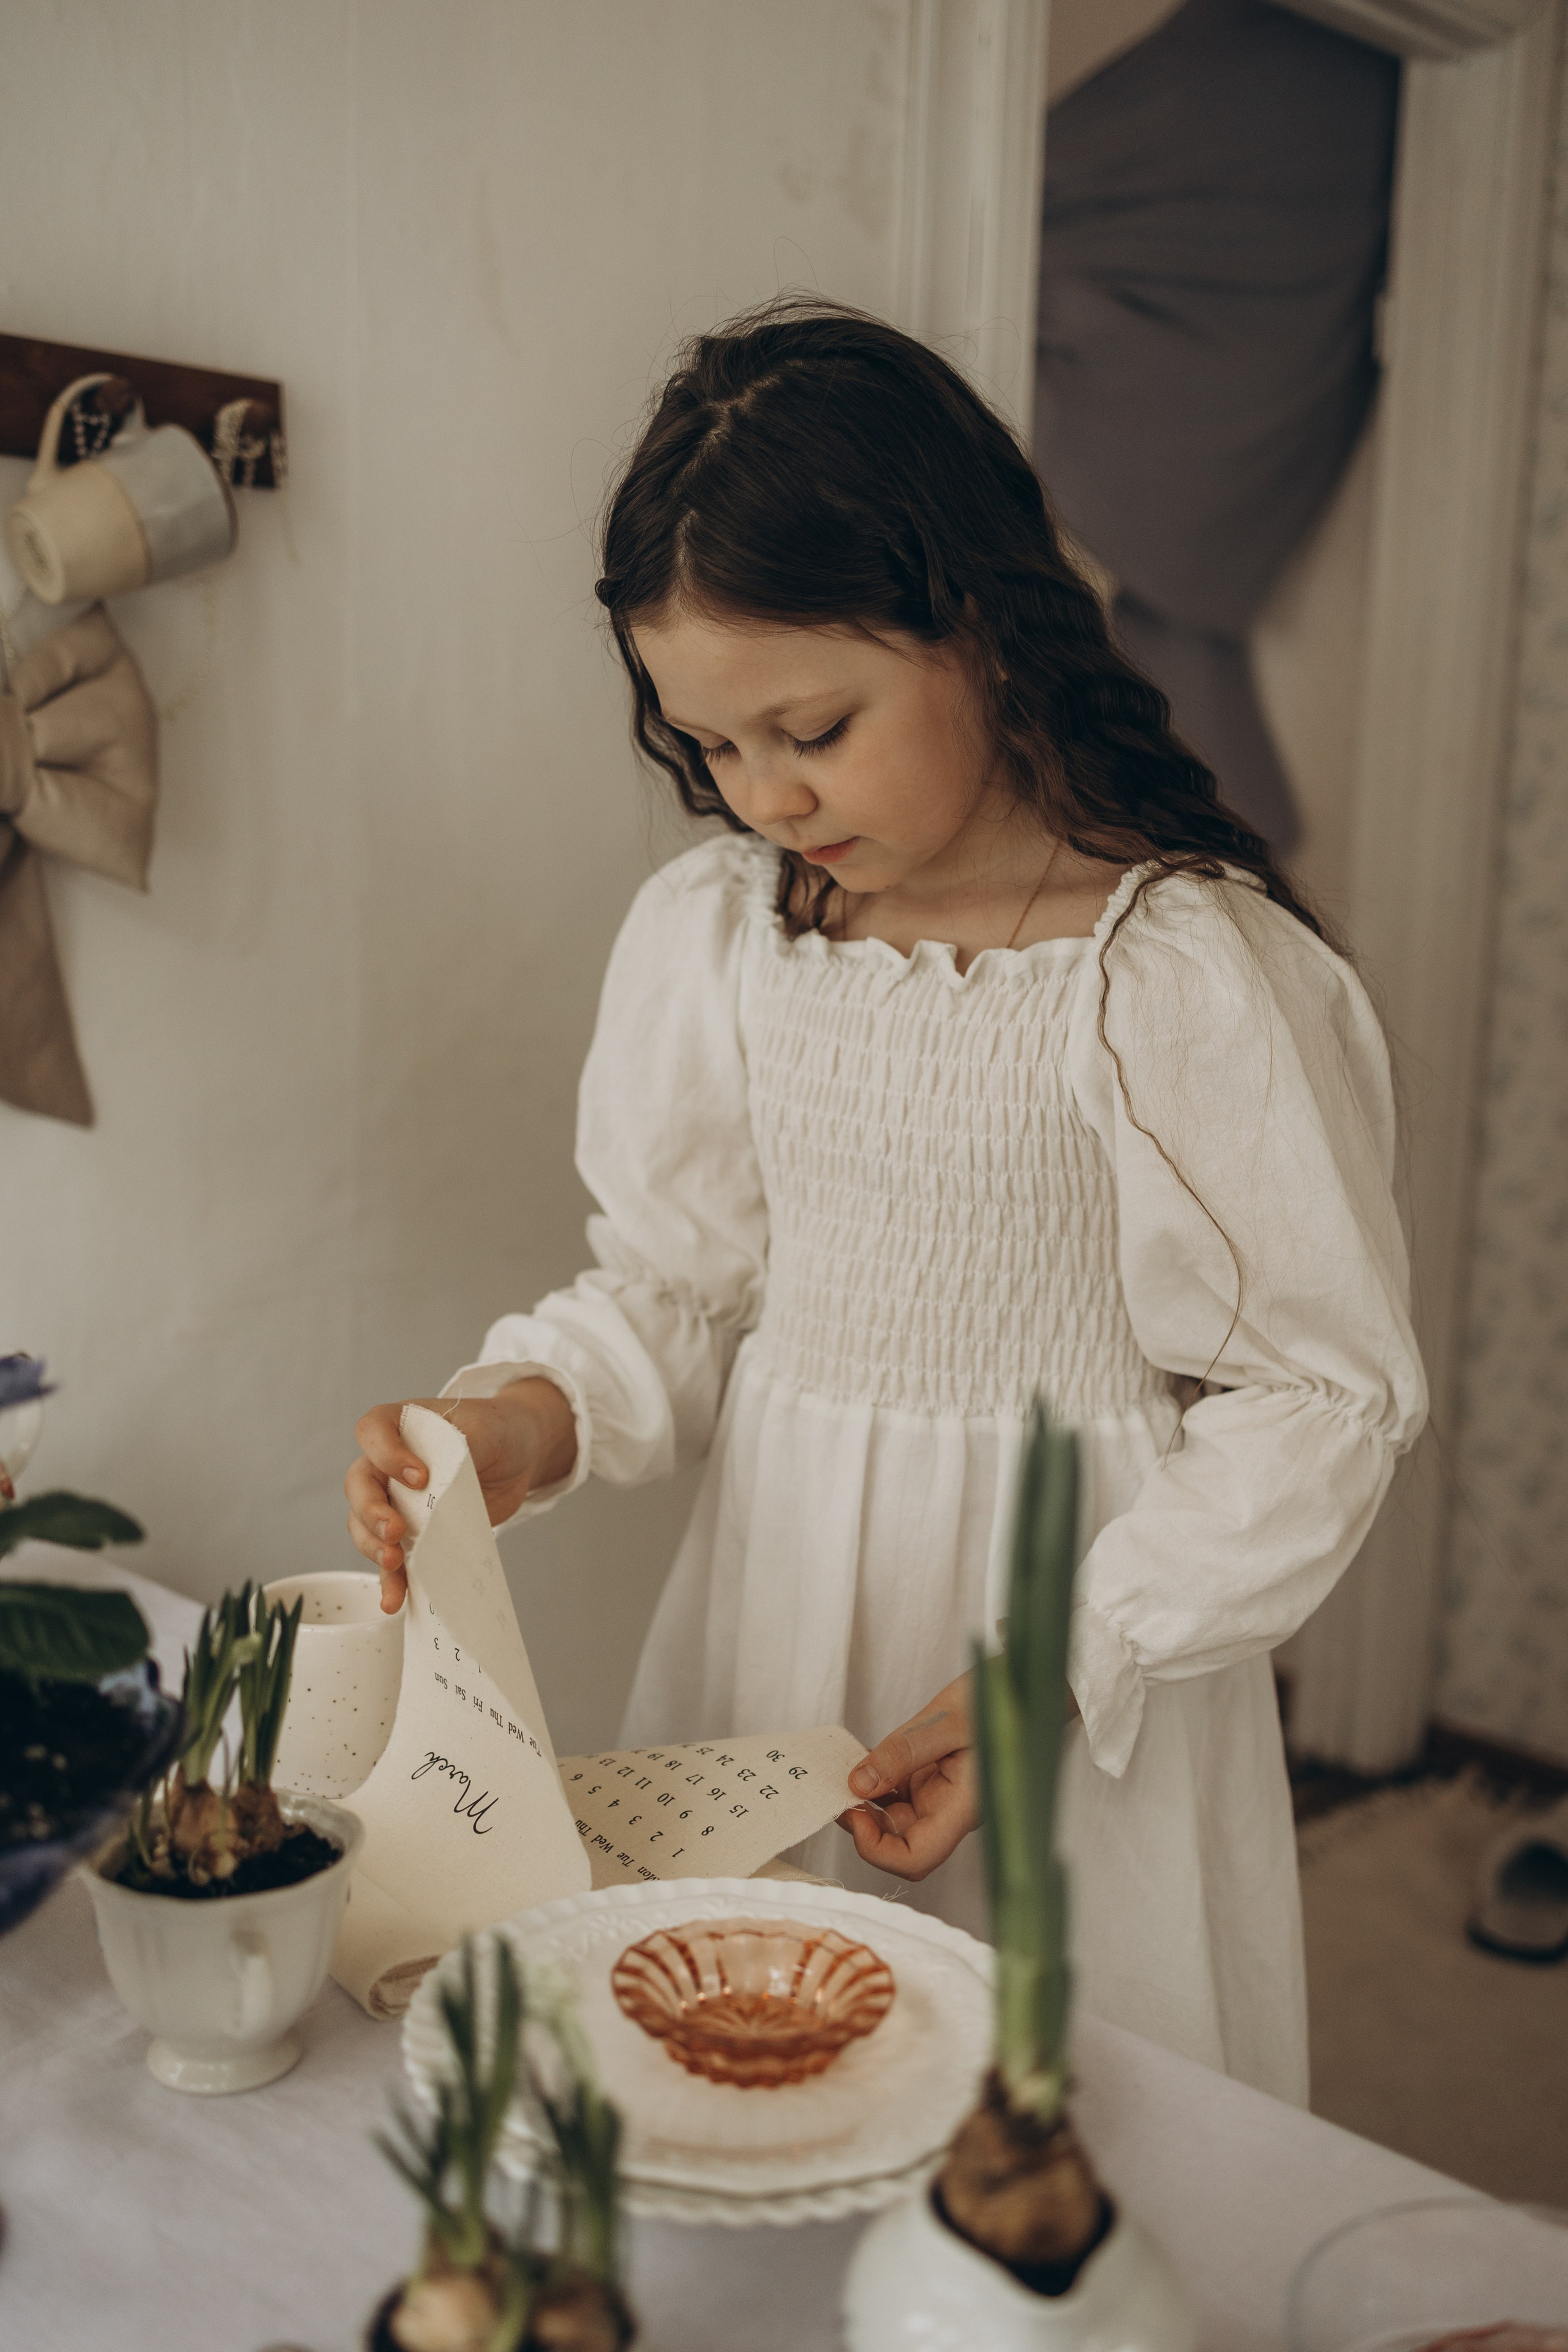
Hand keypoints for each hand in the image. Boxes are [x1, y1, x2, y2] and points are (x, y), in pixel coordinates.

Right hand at [345, 1378, 576, 1612]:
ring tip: (394, 1563)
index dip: (386, 1455)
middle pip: (359, 1486)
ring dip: (372, 1547)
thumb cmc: (494, 1432)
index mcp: (399, 1425)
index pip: (372, 1431)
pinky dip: (390, 1580)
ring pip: (364, 1525)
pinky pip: (390, 1558)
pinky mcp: (411, 1533)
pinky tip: (394, 1599)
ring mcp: (395, 1500)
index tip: (419, 1476)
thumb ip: (457, 1449)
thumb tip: (437, 1483)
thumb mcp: (481, 1429)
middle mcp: (386, 1462)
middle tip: (396, 1531)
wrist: (515, 1456)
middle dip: (371, 1512)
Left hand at [837, 1674, 979, 1881]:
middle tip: (839, 1790)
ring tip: (844, 1773)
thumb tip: (860, 1783)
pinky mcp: (932, 1781)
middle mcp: (951, 1810)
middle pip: (900, 1843)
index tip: (855, 1814)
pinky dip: (875, 1783)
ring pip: (894, 1821)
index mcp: (963, 1807)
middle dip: (864, 1825)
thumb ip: (902, 1753)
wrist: (1016, 1685)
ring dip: (865, 1804)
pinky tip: (863, 1762)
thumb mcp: (945, 1720)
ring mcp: (940, 1797)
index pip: (916, 1857)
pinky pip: (897, 1795)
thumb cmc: (998, 1701)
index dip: (878, 1850)